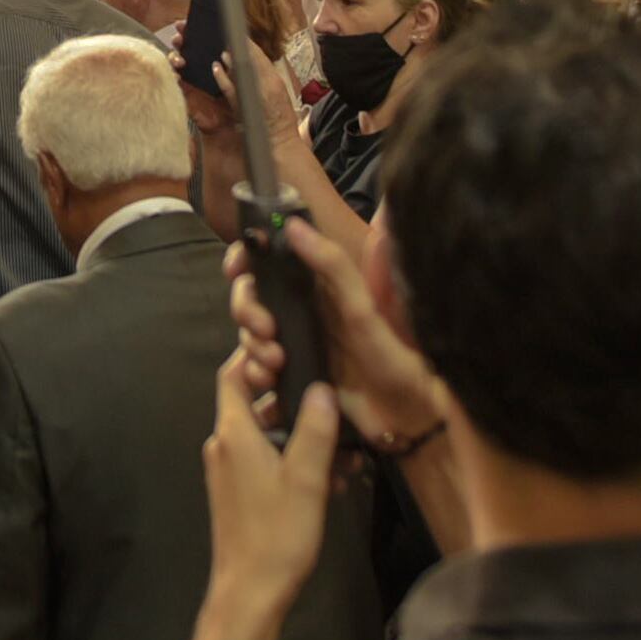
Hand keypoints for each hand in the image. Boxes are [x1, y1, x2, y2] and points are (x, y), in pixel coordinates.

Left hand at [178, 363, 337, 639]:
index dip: (258, 356)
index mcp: (234, 433)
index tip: (291, 352)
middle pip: (256, 403)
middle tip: (332, 404)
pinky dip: (294, 462)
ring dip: (303, 438)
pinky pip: (267, 462)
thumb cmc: (276, 535)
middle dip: (295, 401)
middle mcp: (225, 445)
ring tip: (344, 454)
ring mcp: (230, 471)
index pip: (235, 373)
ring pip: (268, 436)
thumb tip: (323, 387)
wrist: (249, 593)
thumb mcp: (306, 479)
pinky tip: (330, 482)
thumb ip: (316, 430)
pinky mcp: (239, 494)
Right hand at [230, 215, 448, 454]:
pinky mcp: (290, 374)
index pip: (271, 258)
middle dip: (247, 309)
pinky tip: (267, 380)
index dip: (247, 257)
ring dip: (252, 344)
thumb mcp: (362, 308)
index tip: (237, 269)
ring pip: (251, 333)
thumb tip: (292, 224)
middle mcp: (301, 309)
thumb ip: (332, 265)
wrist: (403, 415)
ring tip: (274, 363)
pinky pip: (257, 367)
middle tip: (265, 329)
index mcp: (318, 285)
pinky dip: (254, 371)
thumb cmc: (390, 355)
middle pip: (252, 296)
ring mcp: (294, 342)